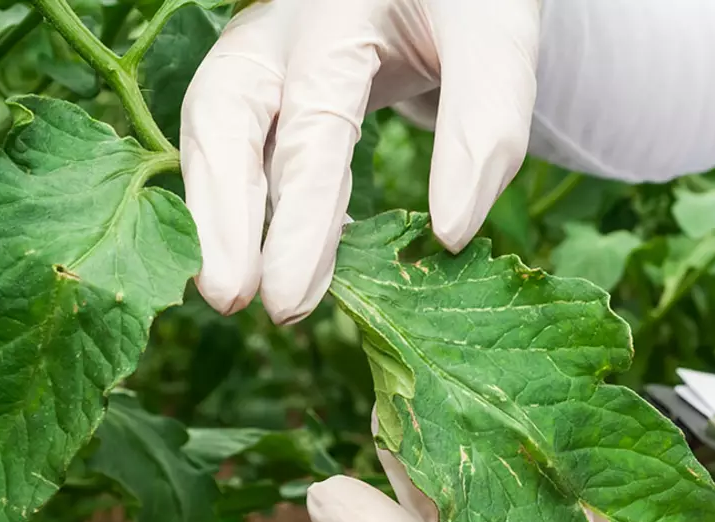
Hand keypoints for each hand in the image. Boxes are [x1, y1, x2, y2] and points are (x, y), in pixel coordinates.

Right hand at [180, 0, 538, 323]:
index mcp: (338, 12)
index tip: (289, 298)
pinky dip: (247, 202)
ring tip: (233, 295)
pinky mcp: (269, 81)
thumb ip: (483, 126)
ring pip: (216, 130)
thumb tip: (450, 233)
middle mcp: (283, 29)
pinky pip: (242, 142)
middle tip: (229, 300)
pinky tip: (278, 260)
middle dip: (221, 215)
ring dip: (219, 215)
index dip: (299, 218)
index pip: (311, 122)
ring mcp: (267, 52)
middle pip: (223, 116)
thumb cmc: (475, 4)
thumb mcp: (498, 43)